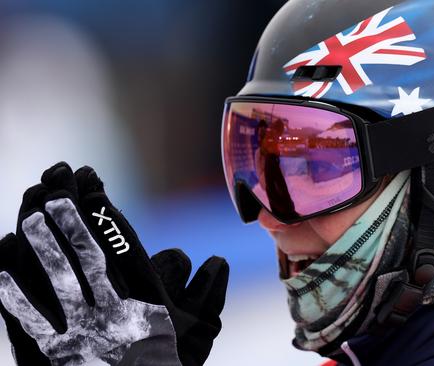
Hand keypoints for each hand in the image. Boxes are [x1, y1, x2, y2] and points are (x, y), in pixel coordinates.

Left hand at [0, 163, 228, 364]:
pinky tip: (1, 260)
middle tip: (56, 179)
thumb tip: (216, 260)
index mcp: (149, 305)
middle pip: (85, 253)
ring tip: (30, 206)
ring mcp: (79, 333)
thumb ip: (211, 295)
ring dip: (40, 239)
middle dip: (69, 213)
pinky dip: (12, 288)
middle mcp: (111, 313)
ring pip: (54, 277)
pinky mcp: (52, 356)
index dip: (103, 211)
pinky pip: (27, 318)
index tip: (91, 183)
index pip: (123, 246)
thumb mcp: (202, 337)